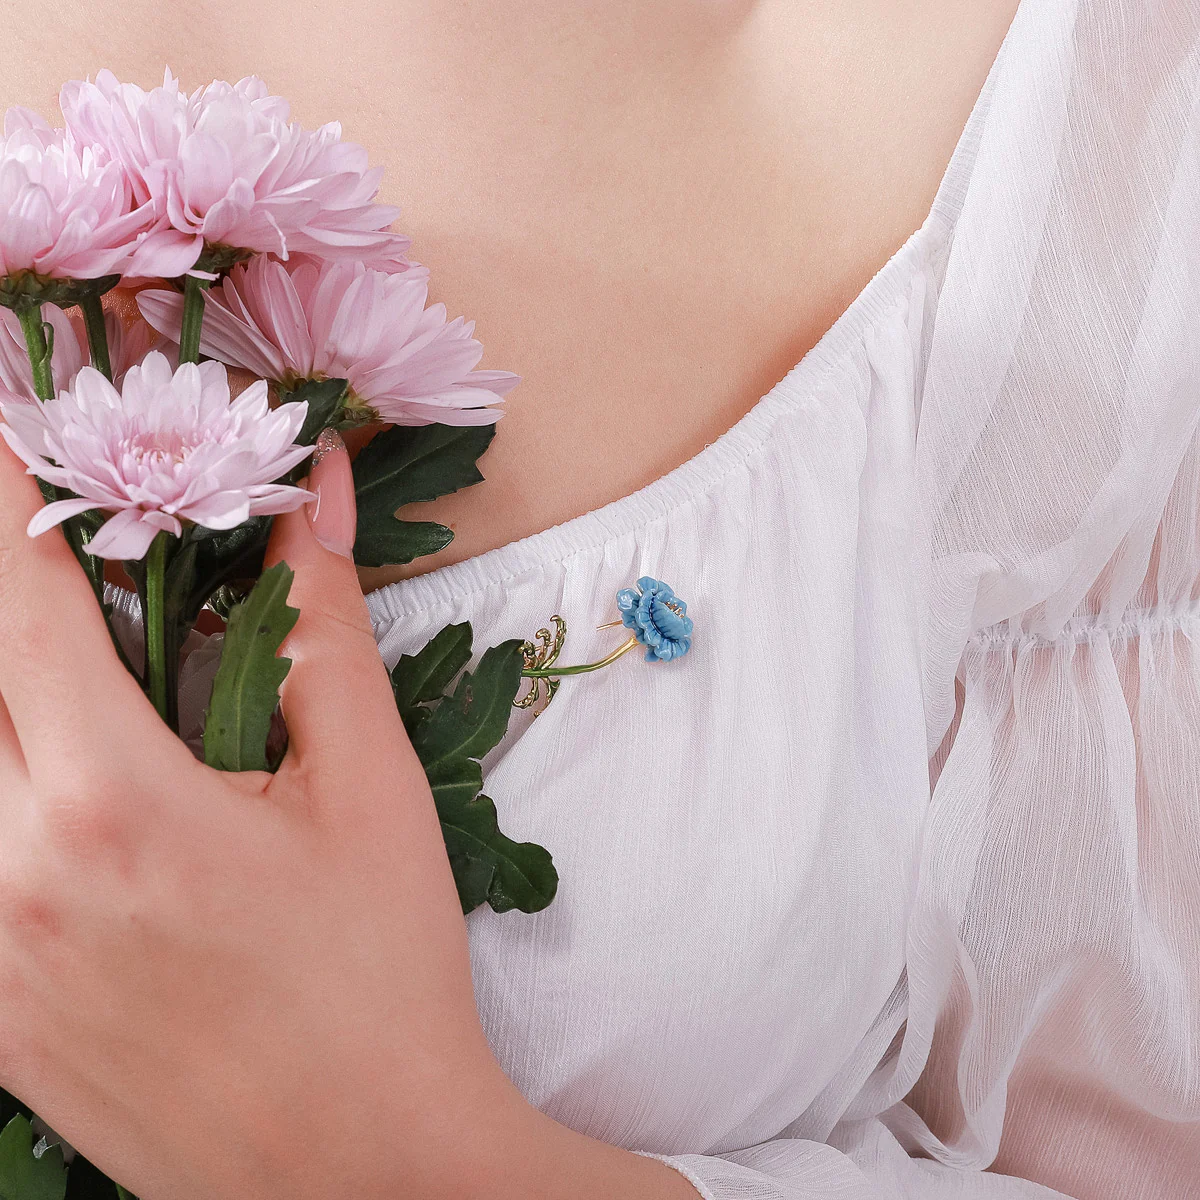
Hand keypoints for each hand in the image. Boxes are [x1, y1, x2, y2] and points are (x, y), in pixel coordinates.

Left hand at [0, 436, 697, 1198]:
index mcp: (114, 804)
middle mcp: (12, 876)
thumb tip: (317, 493)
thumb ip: (320, 624)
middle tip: (35, 543)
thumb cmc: (381, 972)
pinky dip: (2, 789)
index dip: (4, 502)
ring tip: (76, 674)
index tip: (3, 432)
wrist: (362, 1167)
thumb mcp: (367, 789)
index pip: (22, 605)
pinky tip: (51, 772)